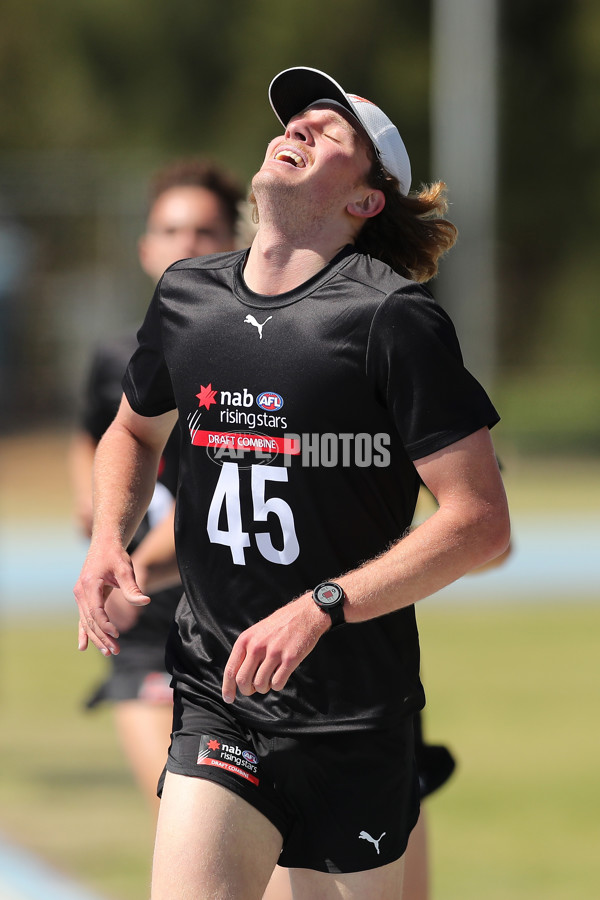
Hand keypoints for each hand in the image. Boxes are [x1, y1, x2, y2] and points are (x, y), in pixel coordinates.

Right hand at [73, 542, 150, 656]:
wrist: (105, 543)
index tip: (117, 635)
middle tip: (115, 651)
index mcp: (89, 584)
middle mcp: (81, 592)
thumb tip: (145, 602)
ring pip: (86, 622)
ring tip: (108, 652)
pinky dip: (84, 632)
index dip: (105, 625)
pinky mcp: (84, 598)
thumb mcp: (126, 569)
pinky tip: (83, 646)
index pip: (95, 611)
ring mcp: (80, 596)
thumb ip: (133, 587)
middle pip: (90, 621)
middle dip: (102, 637)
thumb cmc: (116, 555)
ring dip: (96, 638)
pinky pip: (83, 618)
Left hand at [222, 593, 329, 703]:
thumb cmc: (280, 625)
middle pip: (243, 681)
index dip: (228, 688)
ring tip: (269, 680)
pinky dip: (277, 685)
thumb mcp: (256, 632)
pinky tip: (280, 676)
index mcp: (246, 640)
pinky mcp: (290, 658)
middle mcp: (257, 646)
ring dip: (264, 688)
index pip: (231, 670)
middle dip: (247, 690)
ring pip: (260, 684)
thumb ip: (246, 651)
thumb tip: (238, 676)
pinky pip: (277, 683)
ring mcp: (274, 652)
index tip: (228, 699)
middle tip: (253, 689)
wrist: (305, 614)